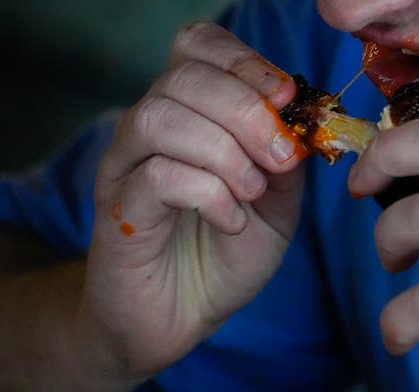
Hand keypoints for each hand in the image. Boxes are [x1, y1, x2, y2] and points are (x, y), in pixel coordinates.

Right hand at [84, 23, 303, 375]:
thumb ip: (286, 161)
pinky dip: (207, 193)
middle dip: (246, 110)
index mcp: (190, 115)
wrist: (179, 317)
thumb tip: (301, 120)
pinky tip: (230, 221)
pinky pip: (155, 175)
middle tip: (279, 158)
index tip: (287, 98)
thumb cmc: (225, 255)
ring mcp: (126, 167)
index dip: (245, 61)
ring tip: (252, 192)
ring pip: (161, 118)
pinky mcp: (117, 209)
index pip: (199, 47)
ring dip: (224, 152)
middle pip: (183, 77)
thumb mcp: (276, 205)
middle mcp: (150, 129)